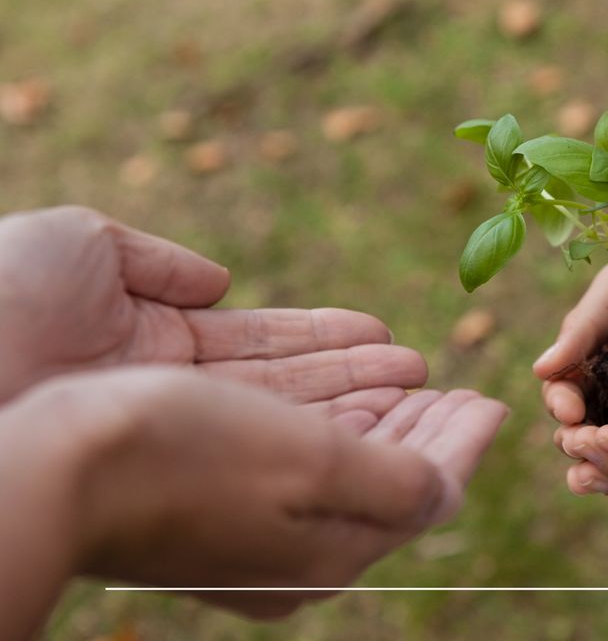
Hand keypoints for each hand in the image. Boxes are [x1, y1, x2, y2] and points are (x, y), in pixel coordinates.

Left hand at [0, 207, 426, 417]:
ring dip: (363, 402)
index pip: (257, 346)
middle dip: (358, 380)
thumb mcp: (82, 249)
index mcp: (143, 346)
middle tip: (422, 370)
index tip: (380, 333)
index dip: (322, 339)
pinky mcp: (189, 459)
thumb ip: (156, 261)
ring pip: (293, 419)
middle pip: (286, 390)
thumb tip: (220, 282)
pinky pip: (280, 438)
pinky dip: (339, 422)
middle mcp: (168, 399)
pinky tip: (388, 407)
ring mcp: (179, 434)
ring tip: (424, 385)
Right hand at [0, 367, 508, 635]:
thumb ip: (397, 483)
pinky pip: (301, 451)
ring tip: (417, 376)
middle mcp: (294, 550)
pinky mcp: (219, 490)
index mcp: (326, 555)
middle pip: (389, 485)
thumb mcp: (312, 467)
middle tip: (464, 388)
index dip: (463, 444)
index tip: (493, 397)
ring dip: (387, 417)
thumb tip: (449, 490)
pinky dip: (336, 415)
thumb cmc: (188, 457)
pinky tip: (348, 385)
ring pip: (346, 465)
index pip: (424, 497)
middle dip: (431, 431)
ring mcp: (254, 523)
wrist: (54, 468)